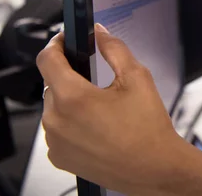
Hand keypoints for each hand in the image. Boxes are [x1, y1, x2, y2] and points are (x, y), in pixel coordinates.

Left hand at [38, 25, 201, 195]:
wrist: (155, 168)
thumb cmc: (148, 129)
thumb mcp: (137, 78)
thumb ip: (114, 49)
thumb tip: (99, 33)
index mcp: (73, 97)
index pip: (47, 59)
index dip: (55, 43)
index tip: (64, 41)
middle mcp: (56, 120)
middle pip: (52, 83)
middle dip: (71, 75)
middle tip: (97, 80)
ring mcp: (55, 142)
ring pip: (54, 107)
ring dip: (71, 101)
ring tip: (101, 108)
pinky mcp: (59, 157)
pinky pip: (57, 130)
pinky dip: (71, 124)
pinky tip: (96, 126)